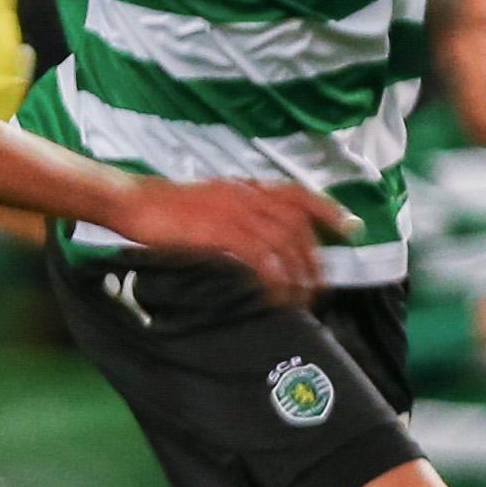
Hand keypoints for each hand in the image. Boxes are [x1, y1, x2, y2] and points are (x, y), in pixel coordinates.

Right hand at [115, 177, 348, 306]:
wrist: (136, 203)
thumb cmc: (169, 209)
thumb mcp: (212, 202)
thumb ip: (240, 213)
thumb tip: (261, 238)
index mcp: (246, 187)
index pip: (297, 194)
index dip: (327, 209)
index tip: (350, 227)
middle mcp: (247, 195)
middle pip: (297, 224)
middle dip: (315, 257)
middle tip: (322, 286)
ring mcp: (235, 212)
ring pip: (284, 242)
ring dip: (298, 274)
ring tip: (303, 299)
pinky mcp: (221, 232)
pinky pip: (260, 258)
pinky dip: (273, 279)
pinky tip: (276, 297)